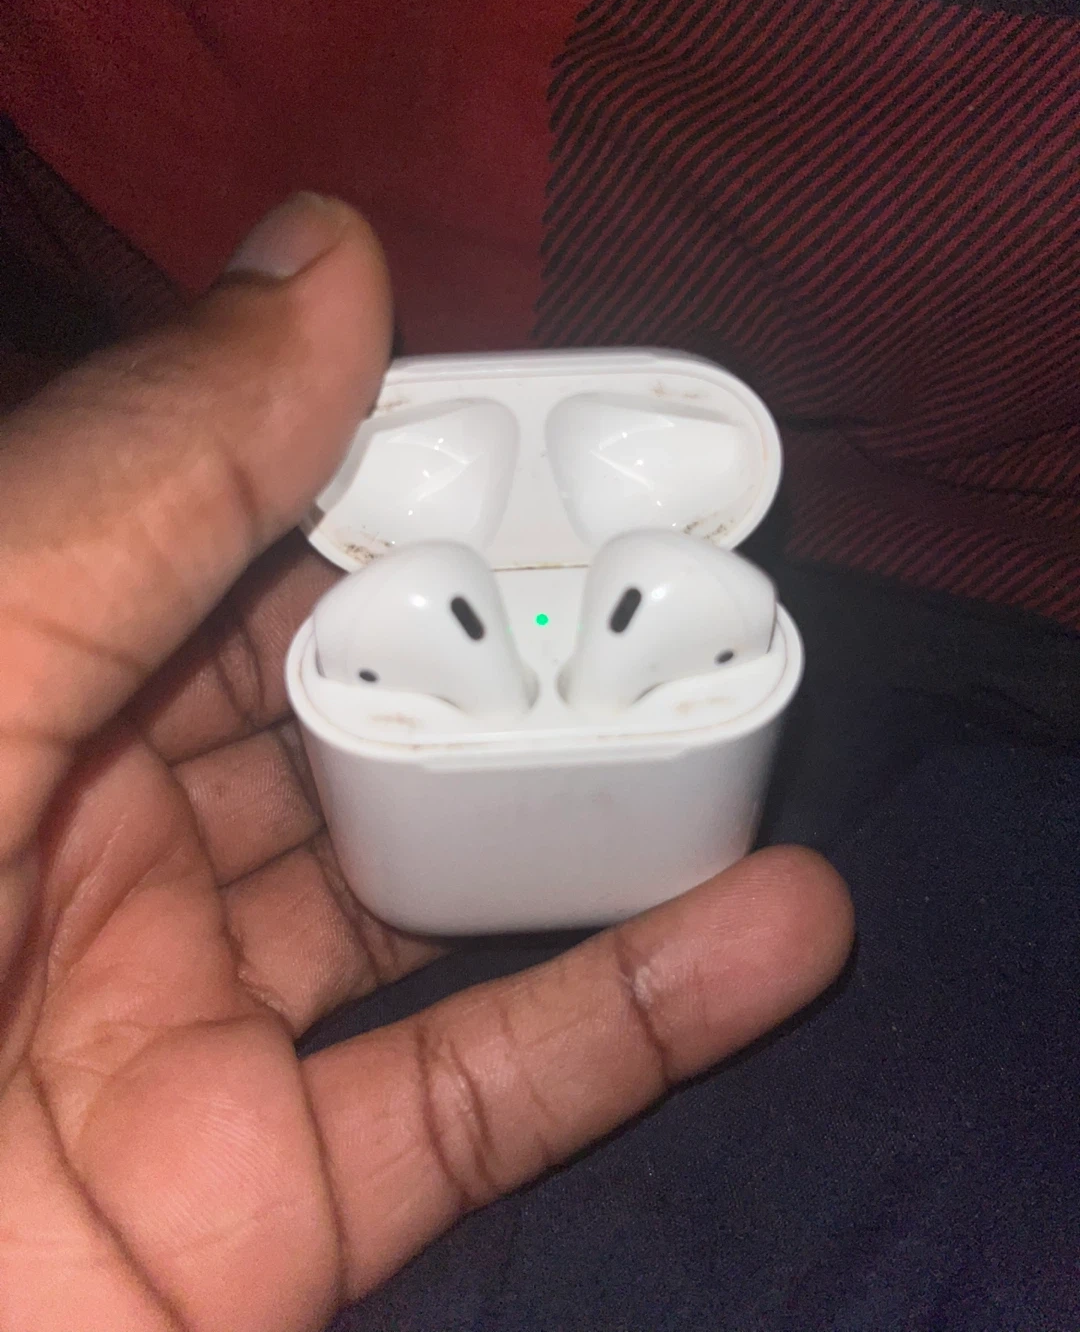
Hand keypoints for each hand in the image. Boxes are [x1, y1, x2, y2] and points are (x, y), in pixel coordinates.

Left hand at [0, 195, 852, 1331]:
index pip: (248, 536)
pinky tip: (775, 926)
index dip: (400, 469)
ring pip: (441, 894)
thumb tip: (326, 257)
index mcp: (19, 681)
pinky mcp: (272, 1206)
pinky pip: (479, 1100)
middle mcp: (107, 843)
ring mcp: (196, 1028)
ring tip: (753, 720)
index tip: (553, 425)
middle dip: (518, 642)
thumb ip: (141, 470)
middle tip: (679, 575)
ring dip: (602, 817)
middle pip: (364, 713)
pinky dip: (635, 1019)